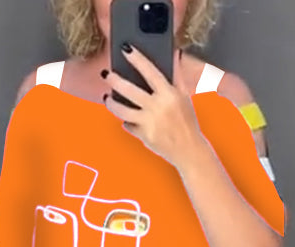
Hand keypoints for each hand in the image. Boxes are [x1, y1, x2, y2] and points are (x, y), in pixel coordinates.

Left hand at [103, 47, 204, 169]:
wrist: (188, 150)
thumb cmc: (187, 122)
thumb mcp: (184, 96)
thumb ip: (177, 74)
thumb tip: (174, 53)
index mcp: (169, 94)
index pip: (150, 71)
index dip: (136, 58)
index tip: (125, 48)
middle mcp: (157, 107)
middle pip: (129, 90)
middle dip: (114, 80)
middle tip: (106, 74)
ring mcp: (149, 122)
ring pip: (122, 110)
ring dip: (111, 103)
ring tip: (106, 98)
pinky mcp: (144, 136)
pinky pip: (128, 126)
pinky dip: (127, 122)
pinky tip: (126, 119)